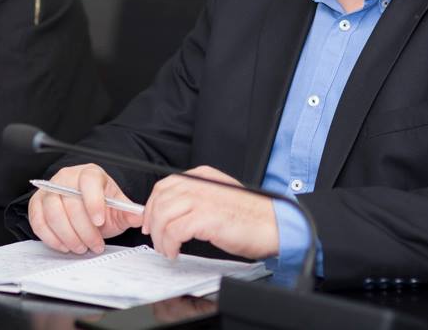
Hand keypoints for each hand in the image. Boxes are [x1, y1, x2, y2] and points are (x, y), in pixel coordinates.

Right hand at [28, 163, 142, 254]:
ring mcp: (49, 189)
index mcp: (90, 174)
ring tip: (81, 247)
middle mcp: (67, 177)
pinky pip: (38, 221)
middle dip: (83, 229)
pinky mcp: (37, 203)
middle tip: (95, 245)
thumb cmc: (102, 205)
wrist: (85, 206)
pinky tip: (65, 246)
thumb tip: (139, 217)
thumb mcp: (118, 208)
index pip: (89, 182)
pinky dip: (51, 237)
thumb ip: (129, 213)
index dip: (94, 202)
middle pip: (70, 202)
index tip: (100, 222)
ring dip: (67, 235)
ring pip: (52, 212)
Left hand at [141, 165, 277, 260]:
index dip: (152, 205)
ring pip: (163, 216)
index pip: (165, 185)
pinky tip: (175, 252)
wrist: (276, 225)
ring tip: (167, 249)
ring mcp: (202, 199)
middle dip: (152, 222)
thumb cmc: (252, 216)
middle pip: (160, 199)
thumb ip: (198, 198)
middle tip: (155, 238)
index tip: (151, 221)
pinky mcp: (206, 218)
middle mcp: (200, 184)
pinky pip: (174, 231)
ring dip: (160, 237)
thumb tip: (174, 211)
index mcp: (203, 177)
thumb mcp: (220, 197)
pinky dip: (169, 244)